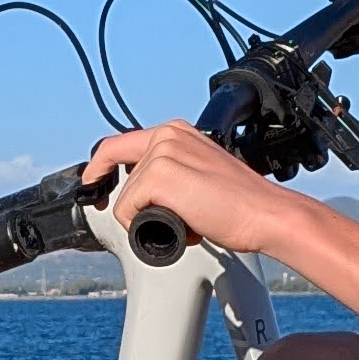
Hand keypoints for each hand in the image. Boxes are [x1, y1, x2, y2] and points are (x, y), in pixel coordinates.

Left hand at [84, 120, 299, 258]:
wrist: (266, 215)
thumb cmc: (241, 205)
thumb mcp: (200, 175)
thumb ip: (174, 174)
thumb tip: (149, 195)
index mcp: (176, 132)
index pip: (120, 144)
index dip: (99, 166)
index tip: (92, 184)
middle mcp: (167, 136)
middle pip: (121, 176)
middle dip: (134, 205)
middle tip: (165, 221)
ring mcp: (163, 153)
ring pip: (127, 197)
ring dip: (151, 219)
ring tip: (191, 221)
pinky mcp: (160, 175)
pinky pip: (129, 210)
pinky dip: (147, 227)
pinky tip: (184, 227)